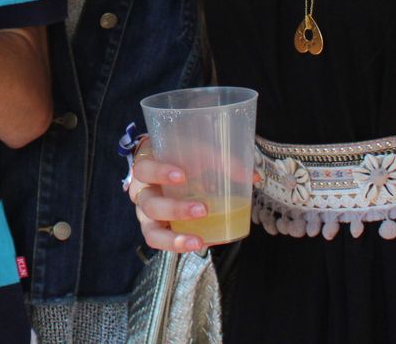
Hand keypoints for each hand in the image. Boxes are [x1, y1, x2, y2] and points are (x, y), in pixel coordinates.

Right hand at [128, 136, 210, 253]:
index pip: (144, 169)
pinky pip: (164, 243)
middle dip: (175, 210)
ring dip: (174, 238)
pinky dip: (180, 245)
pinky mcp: (157, 230)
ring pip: (152, 232)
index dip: (160, 173)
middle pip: (150, 205)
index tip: (181, 175)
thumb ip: (219, 161)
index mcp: (145, 168)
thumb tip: (252, 178)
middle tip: (202, 209)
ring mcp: (147, 216)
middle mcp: (142, 194)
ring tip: (198, 241)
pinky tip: (201, 243)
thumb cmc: (177, 157)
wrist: (163, 166)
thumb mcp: (193, 151)